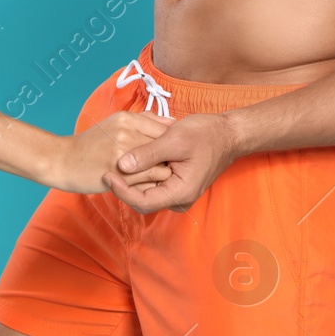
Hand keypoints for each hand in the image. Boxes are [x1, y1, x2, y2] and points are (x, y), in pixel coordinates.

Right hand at [50, 109, 173, 193]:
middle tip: (165, 167)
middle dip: (169, 159)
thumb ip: (144, 120)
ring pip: (161, 167)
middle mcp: (126, 133)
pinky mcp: (120, 175)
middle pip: (165, 148)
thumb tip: (173, 123)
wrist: (64, 160)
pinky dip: (152, 185)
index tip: (170, 152)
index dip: (171, 143)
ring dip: (162, 174)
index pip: (165, 129)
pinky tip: (145, 185)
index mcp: (126, 118)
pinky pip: (149, 182)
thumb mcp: (115, 123)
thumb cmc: (93, 143)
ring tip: (155, 177)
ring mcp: (123, 155)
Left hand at [101, 112, 238, 212]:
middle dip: (124, 185)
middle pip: (143, 199)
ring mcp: (178, 192)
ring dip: (132, 179)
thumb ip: (148, 154)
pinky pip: (155, 183)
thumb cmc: (205, 135)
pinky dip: (142, 173)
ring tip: (115, 162)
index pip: (143, 202)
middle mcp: (179, 198)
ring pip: (148, 192)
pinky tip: (133, 158)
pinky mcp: (177, 183)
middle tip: (106, 167)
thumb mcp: (174, 139)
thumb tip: (121, 165)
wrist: (228, 133)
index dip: (122, 190)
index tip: (106, 174)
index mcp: (181, 192)